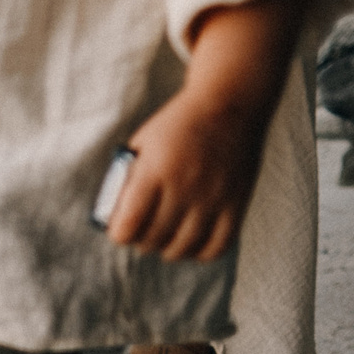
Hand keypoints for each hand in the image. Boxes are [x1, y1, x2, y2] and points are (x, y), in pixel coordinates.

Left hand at [105, 0, 304, 263]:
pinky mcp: (236, 204)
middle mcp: (185, 187)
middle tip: (142, 232)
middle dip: (141, 240)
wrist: (230, 102)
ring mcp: (213, 198)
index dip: (119, 233)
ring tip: (165, 238)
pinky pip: (215, 248)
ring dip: (167, 249)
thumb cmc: (178, 124)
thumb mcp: (143, 144)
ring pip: (182, 249)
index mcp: (156, 170)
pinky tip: (192, 242)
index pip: (128, 226)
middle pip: (153, 240)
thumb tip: (116, 219)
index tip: (121, 228)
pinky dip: (199, 252)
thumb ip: (129, 179)